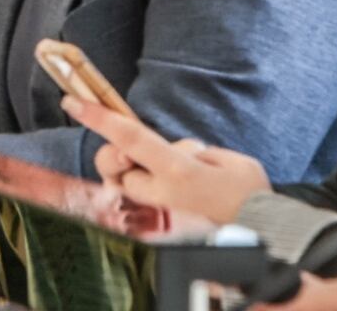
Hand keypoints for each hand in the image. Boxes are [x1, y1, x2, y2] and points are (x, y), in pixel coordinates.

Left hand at [66, 95, 266, 225]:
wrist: (264, 235)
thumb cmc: (249, 194)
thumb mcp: (227, 159)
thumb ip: (190, 151)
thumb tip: (169, 152)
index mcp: (178, 172)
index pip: (130, 138)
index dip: (99, 118)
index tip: (72, 101)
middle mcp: (161, 194)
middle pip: (117, 162)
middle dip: (121, 152)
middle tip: (152, 154)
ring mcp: (158, 213)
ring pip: (128, 181)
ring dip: (143, 171)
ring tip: (183, 177)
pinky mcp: (160, 226)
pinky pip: (144, 197)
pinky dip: (152, 186)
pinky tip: (184, 191)